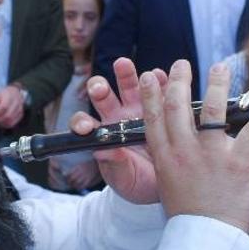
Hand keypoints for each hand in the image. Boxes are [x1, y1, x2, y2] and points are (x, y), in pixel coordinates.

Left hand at [0, 84, 25, 129]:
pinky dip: (5, 125)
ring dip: (1, 124)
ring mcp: (19, 109)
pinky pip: (13, 124)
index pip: (3, 107)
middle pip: (8, 116)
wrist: (13, 93)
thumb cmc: (2, 96)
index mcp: (9, 96)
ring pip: (11, 121)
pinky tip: (1, 123)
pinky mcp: (20, 115)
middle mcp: (16, 103)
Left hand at [69, 58, 159, 203]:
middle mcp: (119, 117)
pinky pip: (160, 88)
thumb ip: (114, 164)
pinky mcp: (162, 105)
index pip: (86, 123)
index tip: (84, 127)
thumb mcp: (125, 178)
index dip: (82, 122)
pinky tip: (160, 76)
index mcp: (104, 135)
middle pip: (104, 96)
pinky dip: (160, 80)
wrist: (166, 184)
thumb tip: (102, 151)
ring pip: (130, 86)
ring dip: (126, 74)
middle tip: (99, 87)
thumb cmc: (137, 182)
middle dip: (99, 89)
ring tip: (123, 65)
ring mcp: (140, 108)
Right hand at [138, 58, 248, 230]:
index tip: (152, 75)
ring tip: (219, 68)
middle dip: (179, 81)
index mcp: (165, 159)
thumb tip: (173, 145)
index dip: (151, 94)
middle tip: (182, 64)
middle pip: (177, 106)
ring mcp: (210, 155)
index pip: (153, 118)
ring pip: (213, 111)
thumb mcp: (168, 186)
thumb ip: (170, 162)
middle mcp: (184, 152)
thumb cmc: (189, 216)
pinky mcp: (236, 163)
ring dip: (217, 85)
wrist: (206, 241)